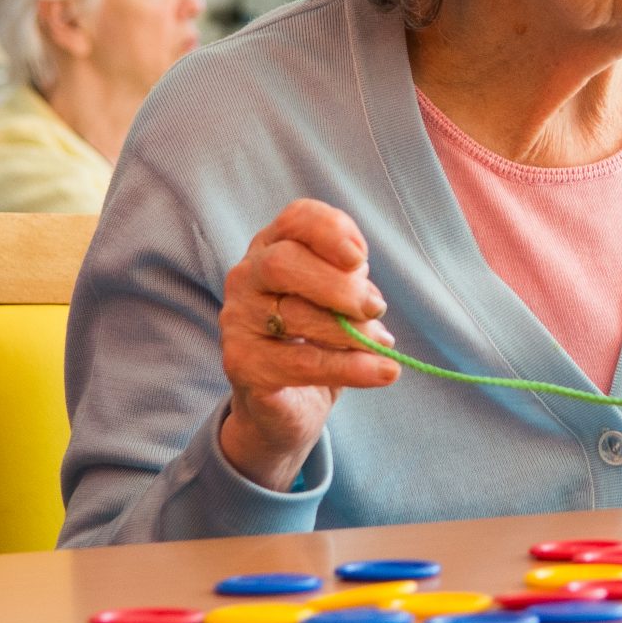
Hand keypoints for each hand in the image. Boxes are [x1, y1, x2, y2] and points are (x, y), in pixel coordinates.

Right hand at [216, 199, 399, 490]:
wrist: (287, 402)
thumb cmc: (319, 337)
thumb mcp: (341, 300)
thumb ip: (350, 283)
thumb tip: (367, 294)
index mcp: (274, 248)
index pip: (296, 220)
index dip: (330, 231)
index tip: (360, 258)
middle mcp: (246, 277)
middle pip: (283, 262)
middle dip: (338, 285)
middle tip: (376, 308)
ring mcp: (238, 322)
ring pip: (295, 316)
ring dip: (352, 333)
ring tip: (382, 345)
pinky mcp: (242, 365)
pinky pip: (302, 363)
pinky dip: (350, 368)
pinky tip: (383, 372)